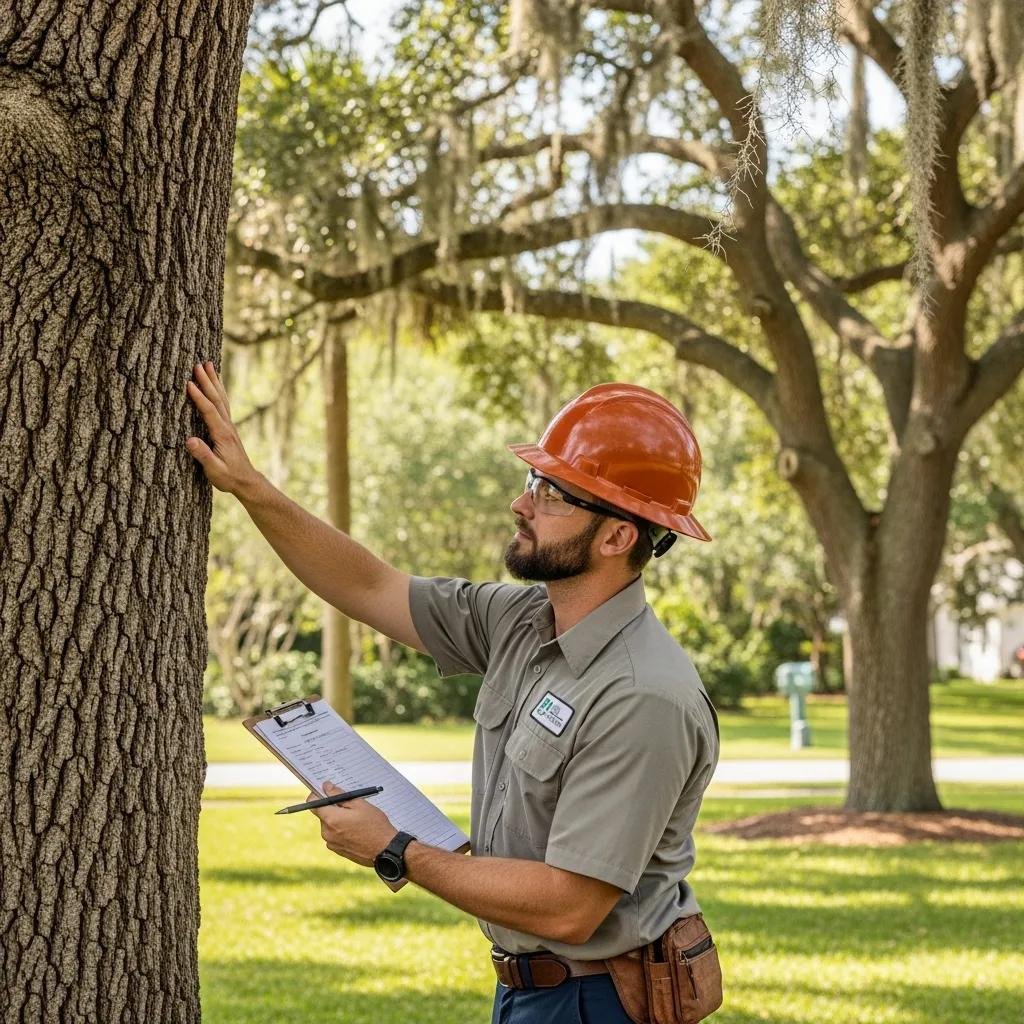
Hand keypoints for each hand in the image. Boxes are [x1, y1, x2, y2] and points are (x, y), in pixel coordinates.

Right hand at [184, 360, 259, 495]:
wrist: (246, 480)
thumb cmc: (229, 477)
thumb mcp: (214, 470)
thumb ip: (203, 455)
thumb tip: (190, 440)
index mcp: (222, 434)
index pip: (209, 411)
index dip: (199, 397)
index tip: (189, 383)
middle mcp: (227, 426)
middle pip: (217, 399)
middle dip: (207, 381)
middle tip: (198, 364)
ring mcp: (229, 426)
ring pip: (221, 398)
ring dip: (214, 381)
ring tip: (209, 364)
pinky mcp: (228, 428)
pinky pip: (223, 404)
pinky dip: (218, 390)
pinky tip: (216, 384)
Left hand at [310, 781, 398, 867]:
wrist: (385, 850)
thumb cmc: (375, 825)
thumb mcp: (360, 804)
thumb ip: (339, 794)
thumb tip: (327, 787)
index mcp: (331, 819)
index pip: (313, 802)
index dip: (318, 794)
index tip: (327, 790)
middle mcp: (327, 832)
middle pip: (322, 813)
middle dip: (333, 807)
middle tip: (350, 805)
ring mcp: (331, 843)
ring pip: (329, 824)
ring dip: (338, 819)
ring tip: (357, 820)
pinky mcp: (337, 850)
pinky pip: (334, 834)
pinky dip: (341, 829)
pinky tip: (356, 830)